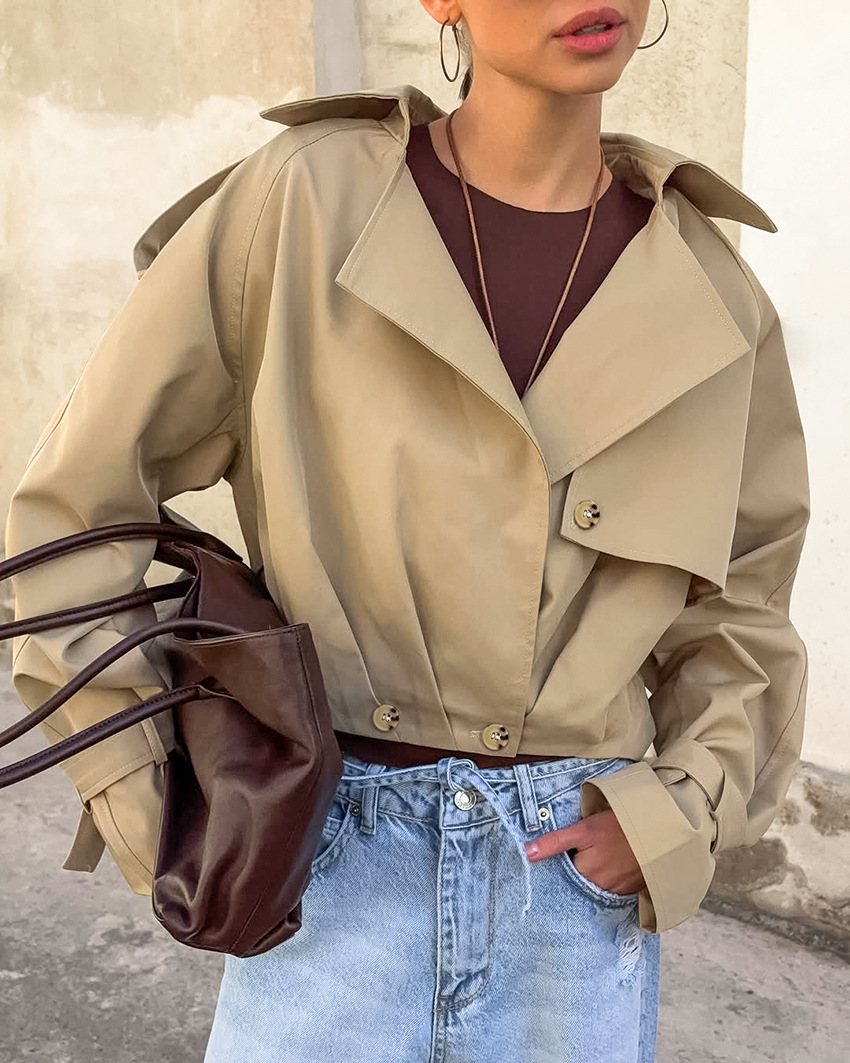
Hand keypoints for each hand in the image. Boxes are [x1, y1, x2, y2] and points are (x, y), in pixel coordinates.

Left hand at [524, 809, 645, 895]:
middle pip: (578, 882)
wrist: (658, 833)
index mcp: (584, 873)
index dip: (561, 864)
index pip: (561, 875)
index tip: (564, 856)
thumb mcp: (583, 830)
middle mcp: (598, 888)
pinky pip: (611, 889)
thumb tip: (527, 852)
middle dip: (576, 870)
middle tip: (585, 853)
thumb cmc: (618, 827)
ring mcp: (615, 891)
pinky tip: (612, 864)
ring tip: (600, 857)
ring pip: (594, 886)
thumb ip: (555, 842)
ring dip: (593, 876)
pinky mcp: (629, 891)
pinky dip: (609, 878)